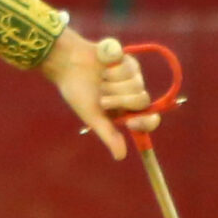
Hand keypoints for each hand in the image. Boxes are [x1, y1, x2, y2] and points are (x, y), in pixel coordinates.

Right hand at [42, 29, 159, 159]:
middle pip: (142, 100)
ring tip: (100, 79)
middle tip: (102, 96)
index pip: (149, 120)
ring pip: (137, 83)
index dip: (145, 122)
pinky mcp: (130, 60)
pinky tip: (103, 66)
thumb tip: (121, 157)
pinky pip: (130, 67)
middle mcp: (133, 94)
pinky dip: (112, 68)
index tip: (131, 122)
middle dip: (119, 99)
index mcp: (126, 110)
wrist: (68, 64)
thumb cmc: (78, 92)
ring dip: (113, 83)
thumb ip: (108, 135)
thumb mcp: (93, 117)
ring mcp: (133, 76)